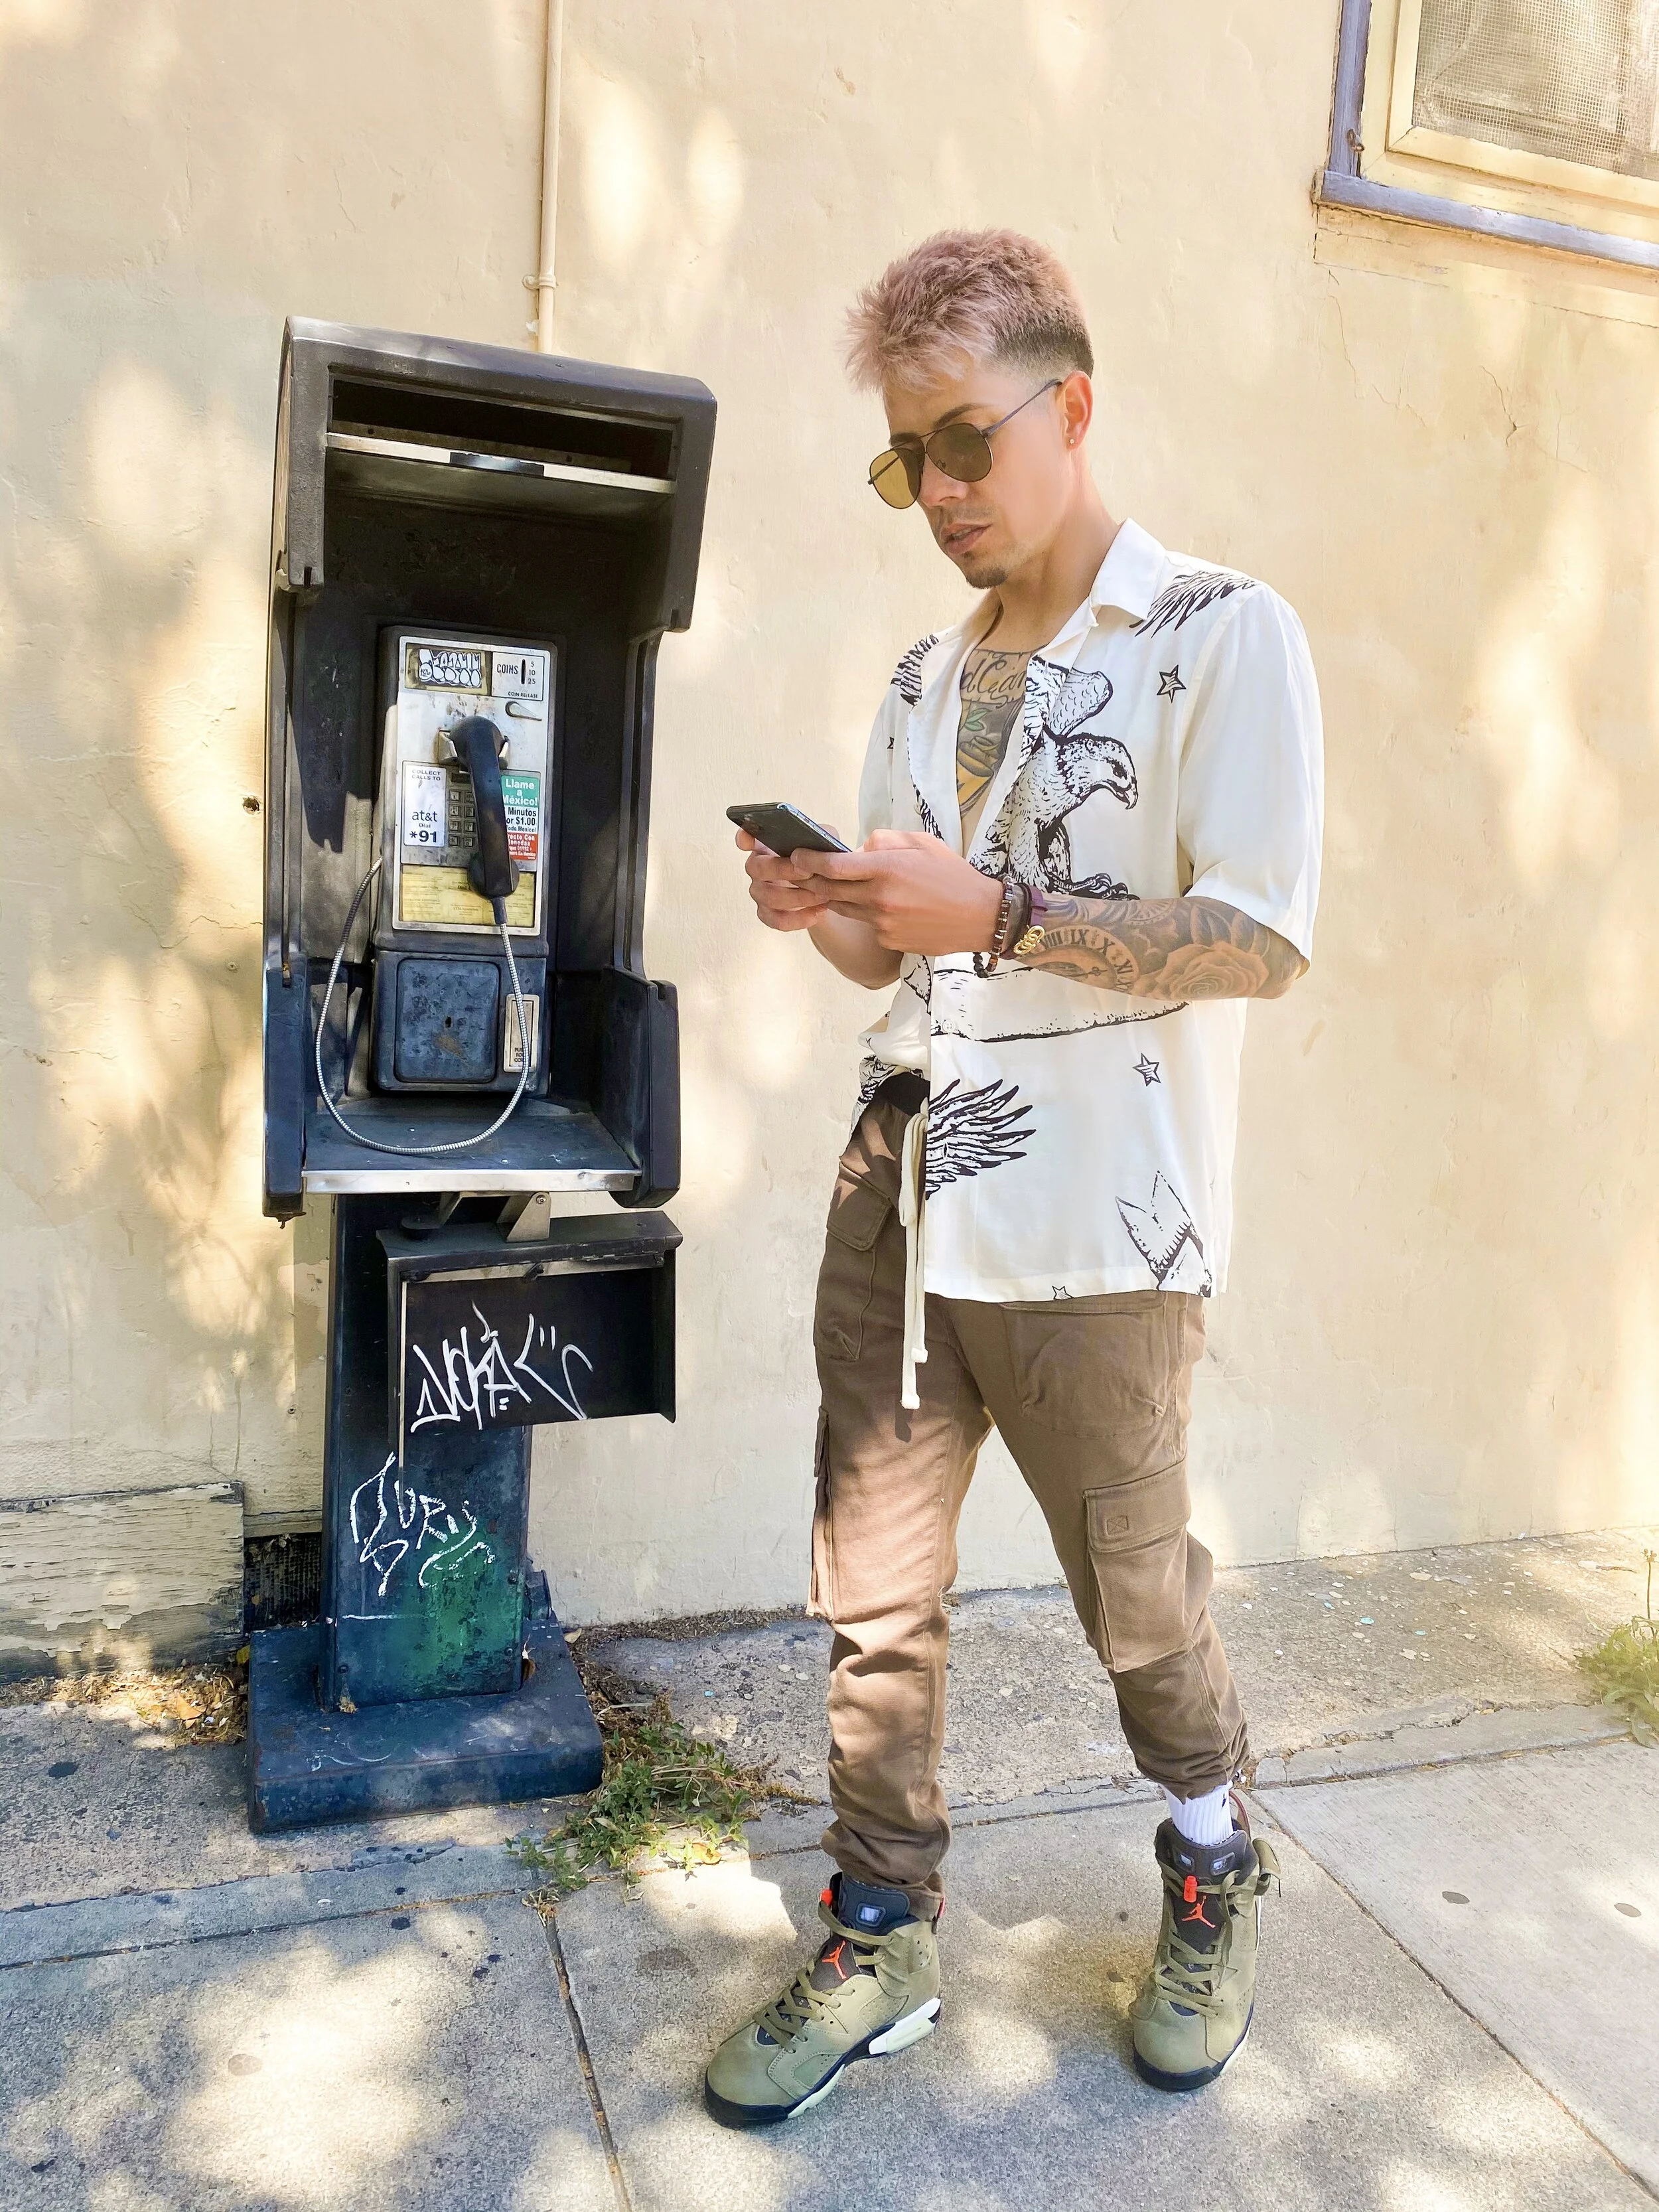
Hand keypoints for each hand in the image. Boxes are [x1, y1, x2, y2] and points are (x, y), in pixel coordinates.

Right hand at [736, 827, 834, 932]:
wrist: (828, 892)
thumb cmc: (819, 863)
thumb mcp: (823, 844)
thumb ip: (820, 837)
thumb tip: (820, 841)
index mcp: (767, 846)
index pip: (747, 838)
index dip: (744, 839)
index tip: (746, 841)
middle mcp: (758, 868)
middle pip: (756, 868)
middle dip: (782, 870)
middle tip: (808, 872)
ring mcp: (760, 892)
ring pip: (768, 897)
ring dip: (798, 897)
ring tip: (821, 895)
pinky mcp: (768, 914)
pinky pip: (777, 920)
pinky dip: (800, 918)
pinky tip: (818, 911)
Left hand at [789, 827, 1003, 954]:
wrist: (980, 916)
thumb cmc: (952, 875)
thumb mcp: (921, 844)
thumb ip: (885, 842)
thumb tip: (858, 848)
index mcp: (886, 868)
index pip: (833, 865)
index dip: (809, 860)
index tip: (796, 855)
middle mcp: (879, 898)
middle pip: (830, 890)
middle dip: (813, 880)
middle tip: (802, 871)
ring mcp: (882, 923)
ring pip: (844, 908)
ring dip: (838, 897)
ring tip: (842, 885)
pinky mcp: (887, 940)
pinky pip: (866, 924)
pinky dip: (865, 914)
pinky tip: (884, 907)